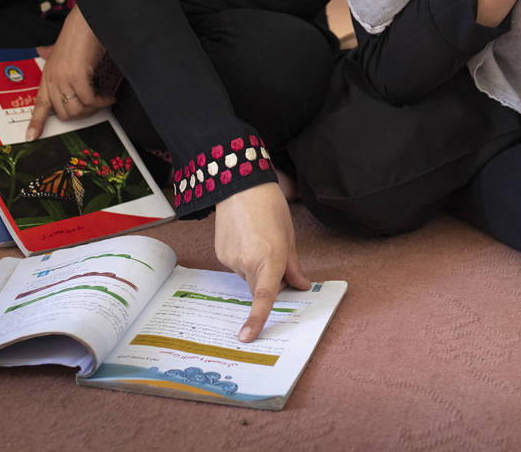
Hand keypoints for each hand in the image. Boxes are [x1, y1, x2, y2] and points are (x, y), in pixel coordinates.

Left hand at [27, 5, 116, 140]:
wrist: (86, 22)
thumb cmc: (77, 34)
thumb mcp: (61, 50)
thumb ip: (54, 57)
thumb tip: (44, 54)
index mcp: (48, 76)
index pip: (39, 105)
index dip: (35, 123)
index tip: (31, 137)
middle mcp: (53, 79)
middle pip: (64, 114)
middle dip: (83, 115)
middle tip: (96, 106)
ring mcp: (64, 79)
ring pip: (78, 109)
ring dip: (94, 108)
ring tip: (104, 98)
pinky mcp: (78, 76)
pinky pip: (90, 99)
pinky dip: (102, 101)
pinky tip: (109, 96)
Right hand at [213, 183, 309, 342]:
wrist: (239, 185)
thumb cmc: (269, 206)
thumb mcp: (289, 236)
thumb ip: (294, 266)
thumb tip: (300, 286)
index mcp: (270, 258)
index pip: (265, 296)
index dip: (257, 318)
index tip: (248, 336)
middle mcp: (248, 262)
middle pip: (260, 288)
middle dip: (270, 281)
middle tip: (277, 257)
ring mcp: (231, 259)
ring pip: (248, 276)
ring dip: (256, 267)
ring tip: (259, 238)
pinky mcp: (220, 254)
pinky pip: (237, 266)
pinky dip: (244, 259)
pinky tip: (246, 238)